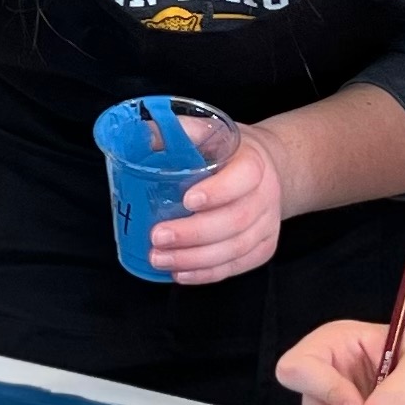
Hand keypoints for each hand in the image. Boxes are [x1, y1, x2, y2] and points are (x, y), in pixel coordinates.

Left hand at [144, 122, 283, 283]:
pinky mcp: (263, 247)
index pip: (244, 176)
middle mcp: (266, 194)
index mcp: (254, 161)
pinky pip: (237, 265)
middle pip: (236, 220)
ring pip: (235, 248)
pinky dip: (207, 274)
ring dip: (195, 258)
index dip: (218, 191)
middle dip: (194, 233)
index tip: (186, 200)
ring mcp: (267, 224)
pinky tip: (180, 273)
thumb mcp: (208, 131)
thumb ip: (176, 131)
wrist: (266, 170)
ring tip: (159, 258)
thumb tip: (136, 133)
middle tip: (157, 237)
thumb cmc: (228, 151)